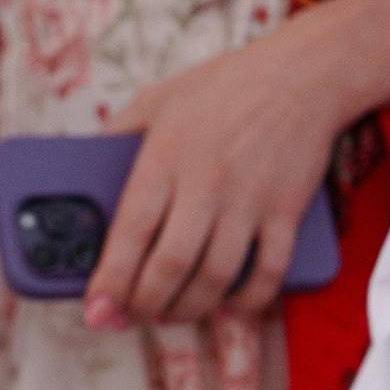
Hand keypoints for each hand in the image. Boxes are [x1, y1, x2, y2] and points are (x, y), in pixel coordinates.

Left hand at [85, 15, 350, 328]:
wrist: (306, 72)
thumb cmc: (225, 85)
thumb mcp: (159, 97)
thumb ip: (119, 134)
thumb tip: (83, 173)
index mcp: (166, 154)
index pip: (130, 230)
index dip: (110, 279)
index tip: (96, 309)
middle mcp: (207, 180)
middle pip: (171, 265)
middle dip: (145, 305)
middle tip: (131, 316)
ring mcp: (250, 199)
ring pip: (216, 277)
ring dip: (190, 309)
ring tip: (172, 314)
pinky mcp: (287, 210)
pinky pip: (269, 271)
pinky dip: (248, 300)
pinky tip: (229, 304)